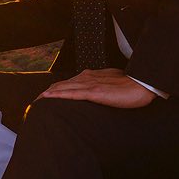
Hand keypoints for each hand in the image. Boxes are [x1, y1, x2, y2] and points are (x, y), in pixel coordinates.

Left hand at [40, 68, 155, 107]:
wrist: (143, 84)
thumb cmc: (132, 86)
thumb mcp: (113, 85)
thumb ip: (103, 88)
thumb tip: (98, 95)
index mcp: (91, 76)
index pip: (68, 83)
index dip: (56, 89)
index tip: (46, 97)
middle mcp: (87, 77)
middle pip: (61, 84)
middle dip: (47, 93)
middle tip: (34, 103)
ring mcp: (90, 83)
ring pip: (62, 87)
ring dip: (47, 95)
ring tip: (35, 102)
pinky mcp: (94, 92)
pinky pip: (71, 93)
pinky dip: (57, 95)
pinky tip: (47, 98)